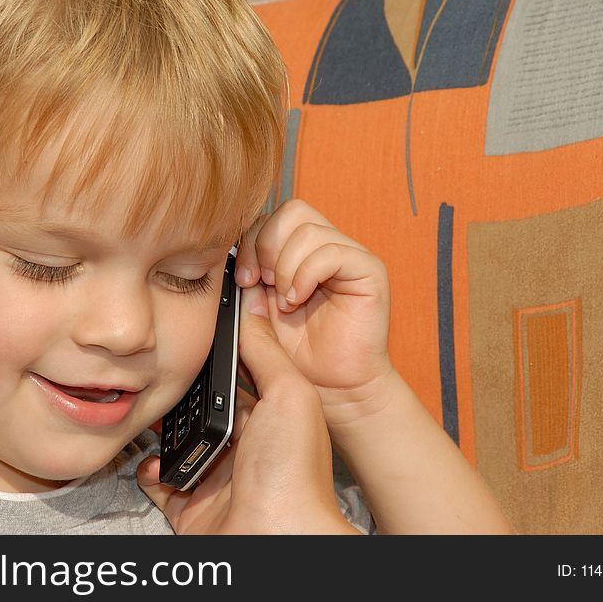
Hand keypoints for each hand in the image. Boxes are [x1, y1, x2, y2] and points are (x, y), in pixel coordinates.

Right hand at [137, 285, 360, 533]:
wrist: (275, 539)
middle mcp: (244, 445)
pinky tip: (154, 460)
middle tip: (156, 371)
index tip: (190, 334)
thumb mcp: (289, 394)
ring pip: (176, 439)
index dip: (216, 355)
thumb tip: (248, 309)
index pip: (237, 375)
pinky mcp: (190, 504)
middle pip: (201, 406)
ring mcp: (216, 476)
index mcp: (270, 416)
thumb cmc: (293, 472)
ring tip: (148, 410)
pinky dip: (149, 468)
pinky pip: (158, 478)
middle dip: (179, 389)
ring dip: (159, 427)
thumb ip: (265, 351)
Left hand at [235, 199, 393, 419]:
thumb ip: (248, 284)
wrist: (334, 389)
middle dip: (266, 247)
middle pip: (291, 211)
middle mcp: (325, 247)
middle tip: (262, 285)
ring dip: (286, 268)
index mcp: (298, 252)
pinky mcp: (369, 270)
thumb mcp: (258, 314)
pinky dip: (306, 275)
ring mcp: (348, 255)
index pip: (272, 216)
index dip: (251, 242)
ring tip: (286, 301)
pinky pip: (332, 252)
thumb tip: (233, 258)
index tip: (244, 279)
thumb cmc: (299, 357)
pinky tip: (298, 300)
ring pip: (307, 230)